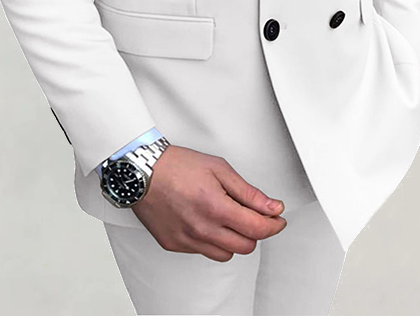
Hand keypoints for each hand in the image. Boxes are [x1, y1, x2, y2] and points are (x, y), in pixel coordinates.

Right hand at [131, 145, 286, 261]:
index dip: (273, 224)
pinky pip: (203, 252)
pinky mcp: (175, 245)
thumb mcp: (219, 169)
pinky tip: (206, 222)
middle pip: (245, 246)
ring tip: (226, 218)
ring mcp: (187, 240)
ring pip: (226, 254)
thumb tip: (272, 207)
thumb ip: (249, 192)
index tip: (277, 219)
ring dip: (233, 239)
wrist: (142, 172)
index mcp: (216, 207)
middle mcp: (202, 229)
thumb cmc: (177, 165)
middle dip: (255, 231)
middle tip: (253, 216)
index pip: (257, 229)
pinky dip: (211, 240)